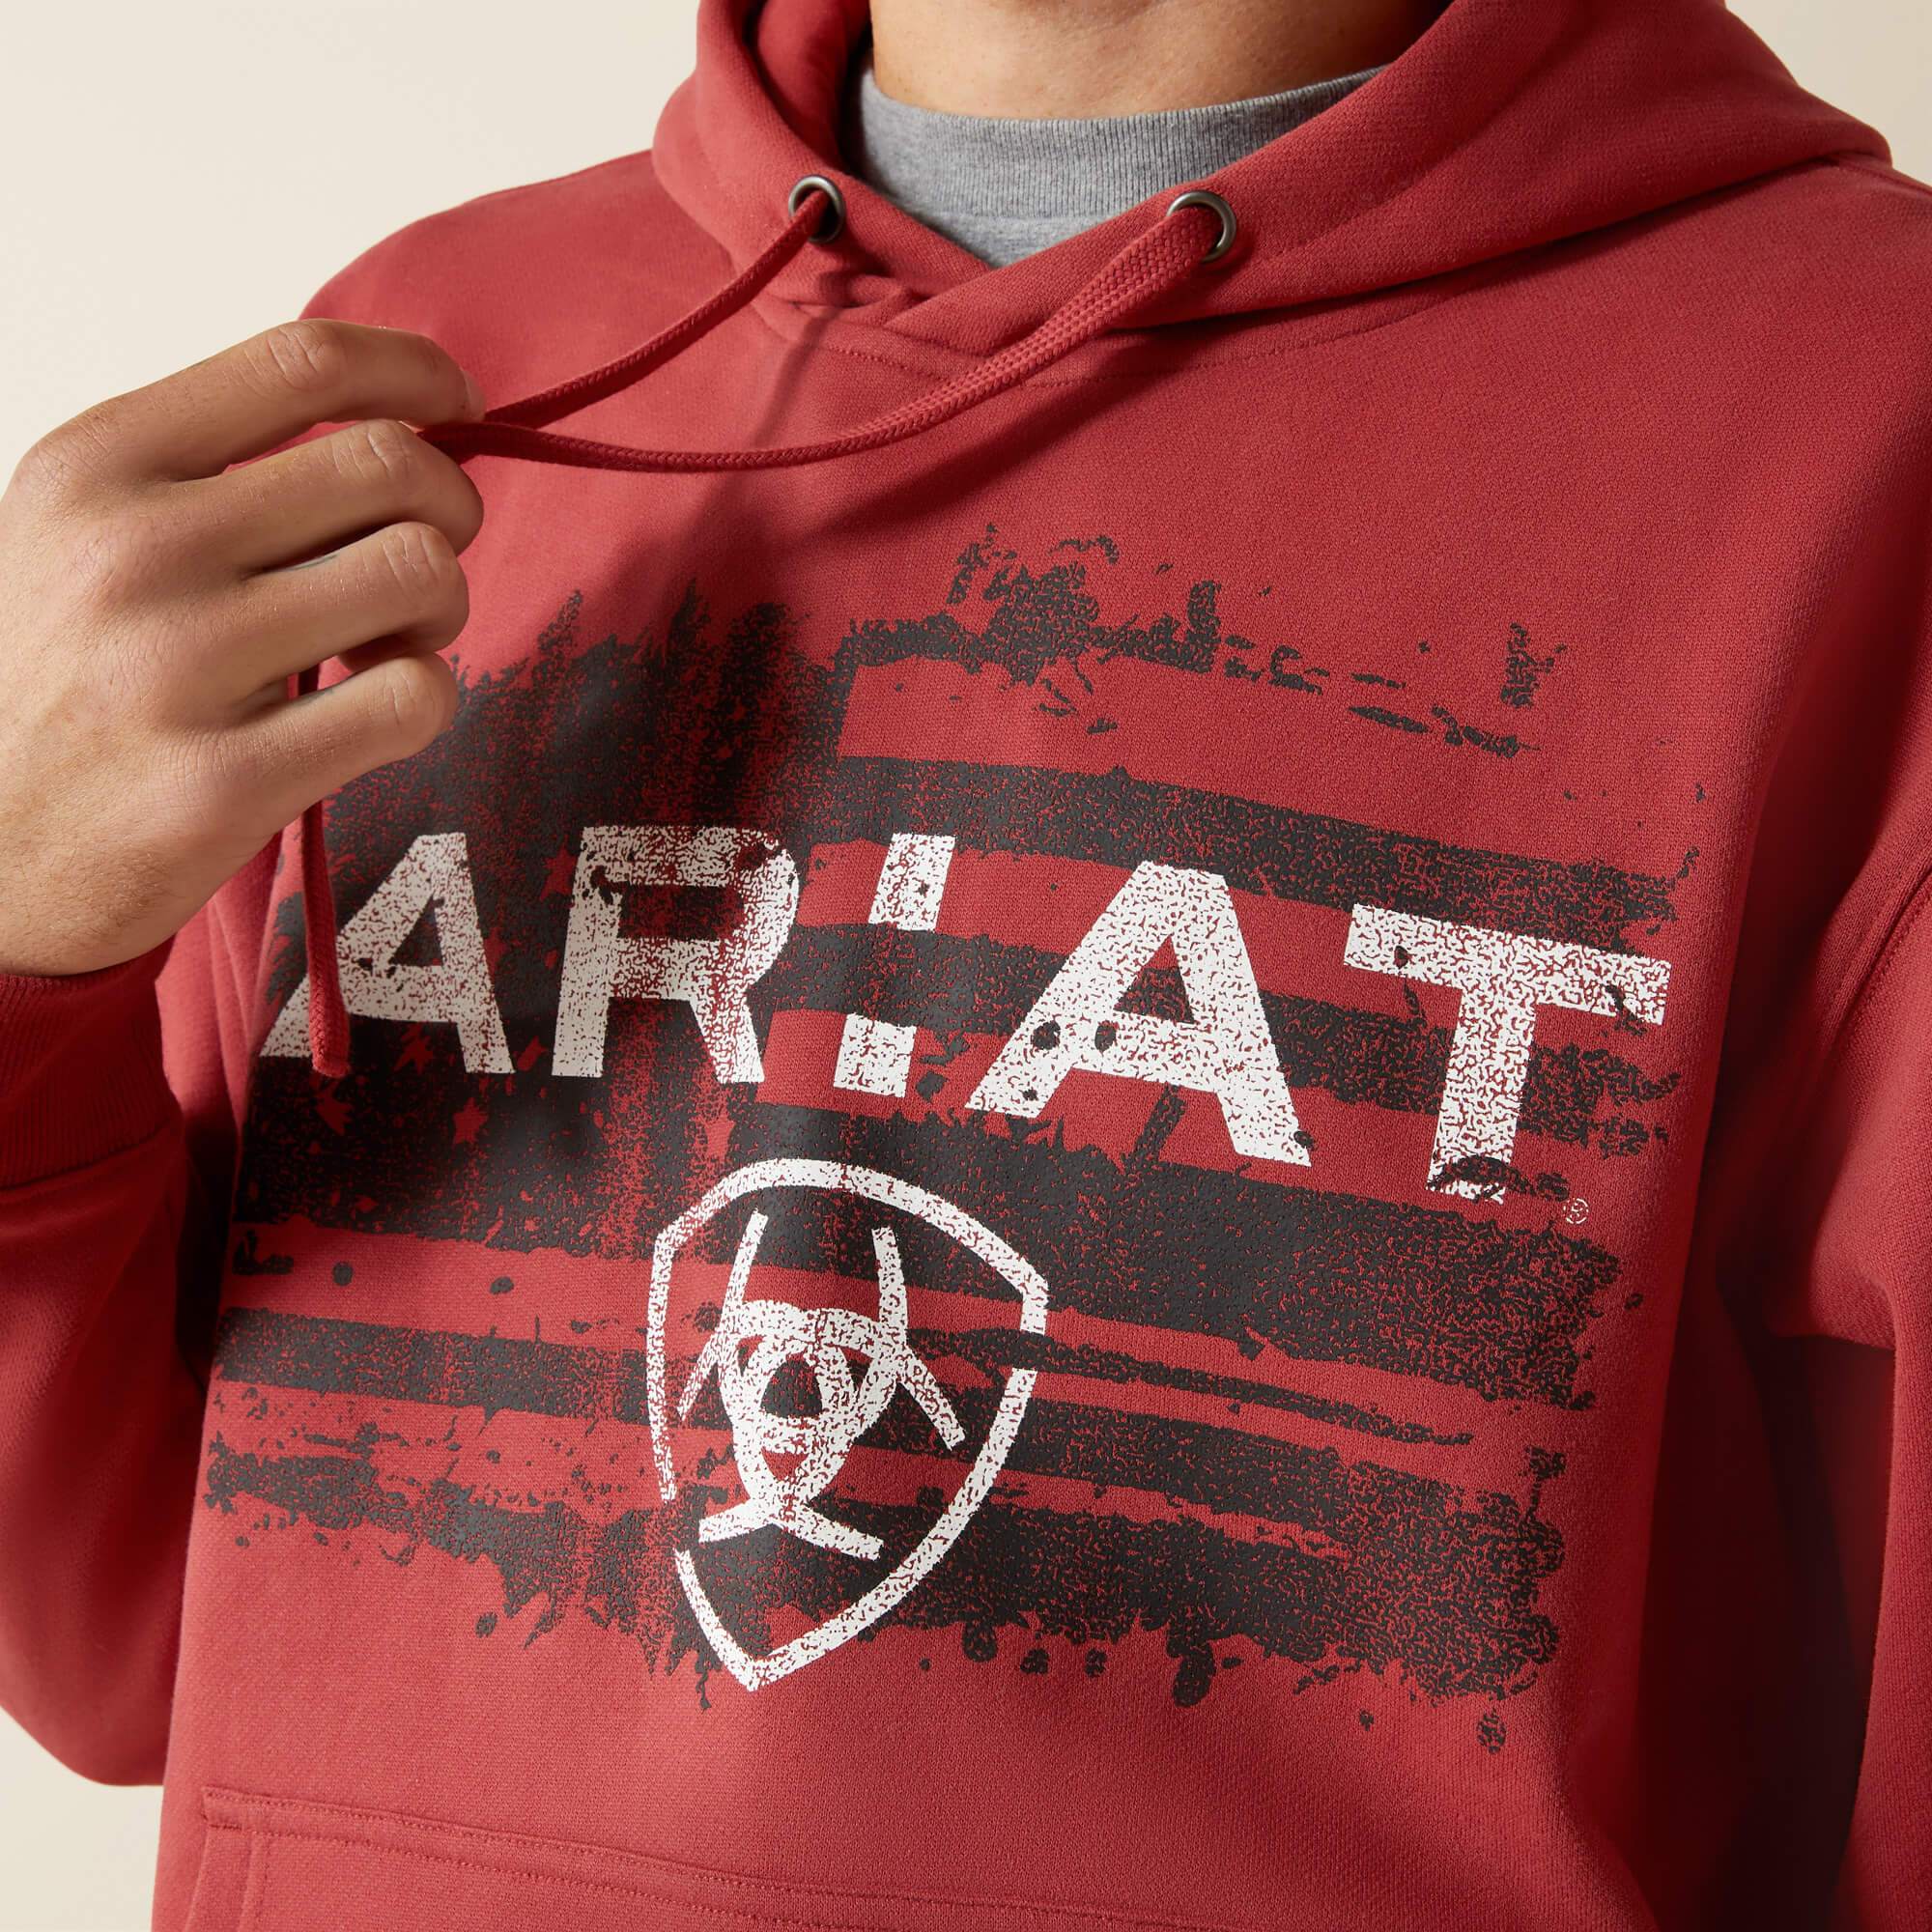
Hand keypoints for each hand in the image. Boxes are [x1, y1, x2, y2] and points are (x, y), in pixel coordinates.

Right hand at [0, 320, 485, 976]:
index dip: (418, 371)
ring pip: (421, 573)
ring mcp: (179, 666)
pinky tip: (369, 717)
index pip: (306, 363)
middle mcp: (135, 549)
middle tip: (415, 566)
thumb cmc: (67, 678)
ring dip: (440, 610)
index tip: (459, 401)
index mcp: (99, 462)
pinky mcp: (226, 782)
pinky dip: (423, 703)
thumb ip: (221, 469)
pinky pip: (414, 697)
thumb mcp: (87, 529)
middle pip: (394, 466)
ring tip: (387, 643)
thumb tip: (408, 424)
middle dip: (448, 510)